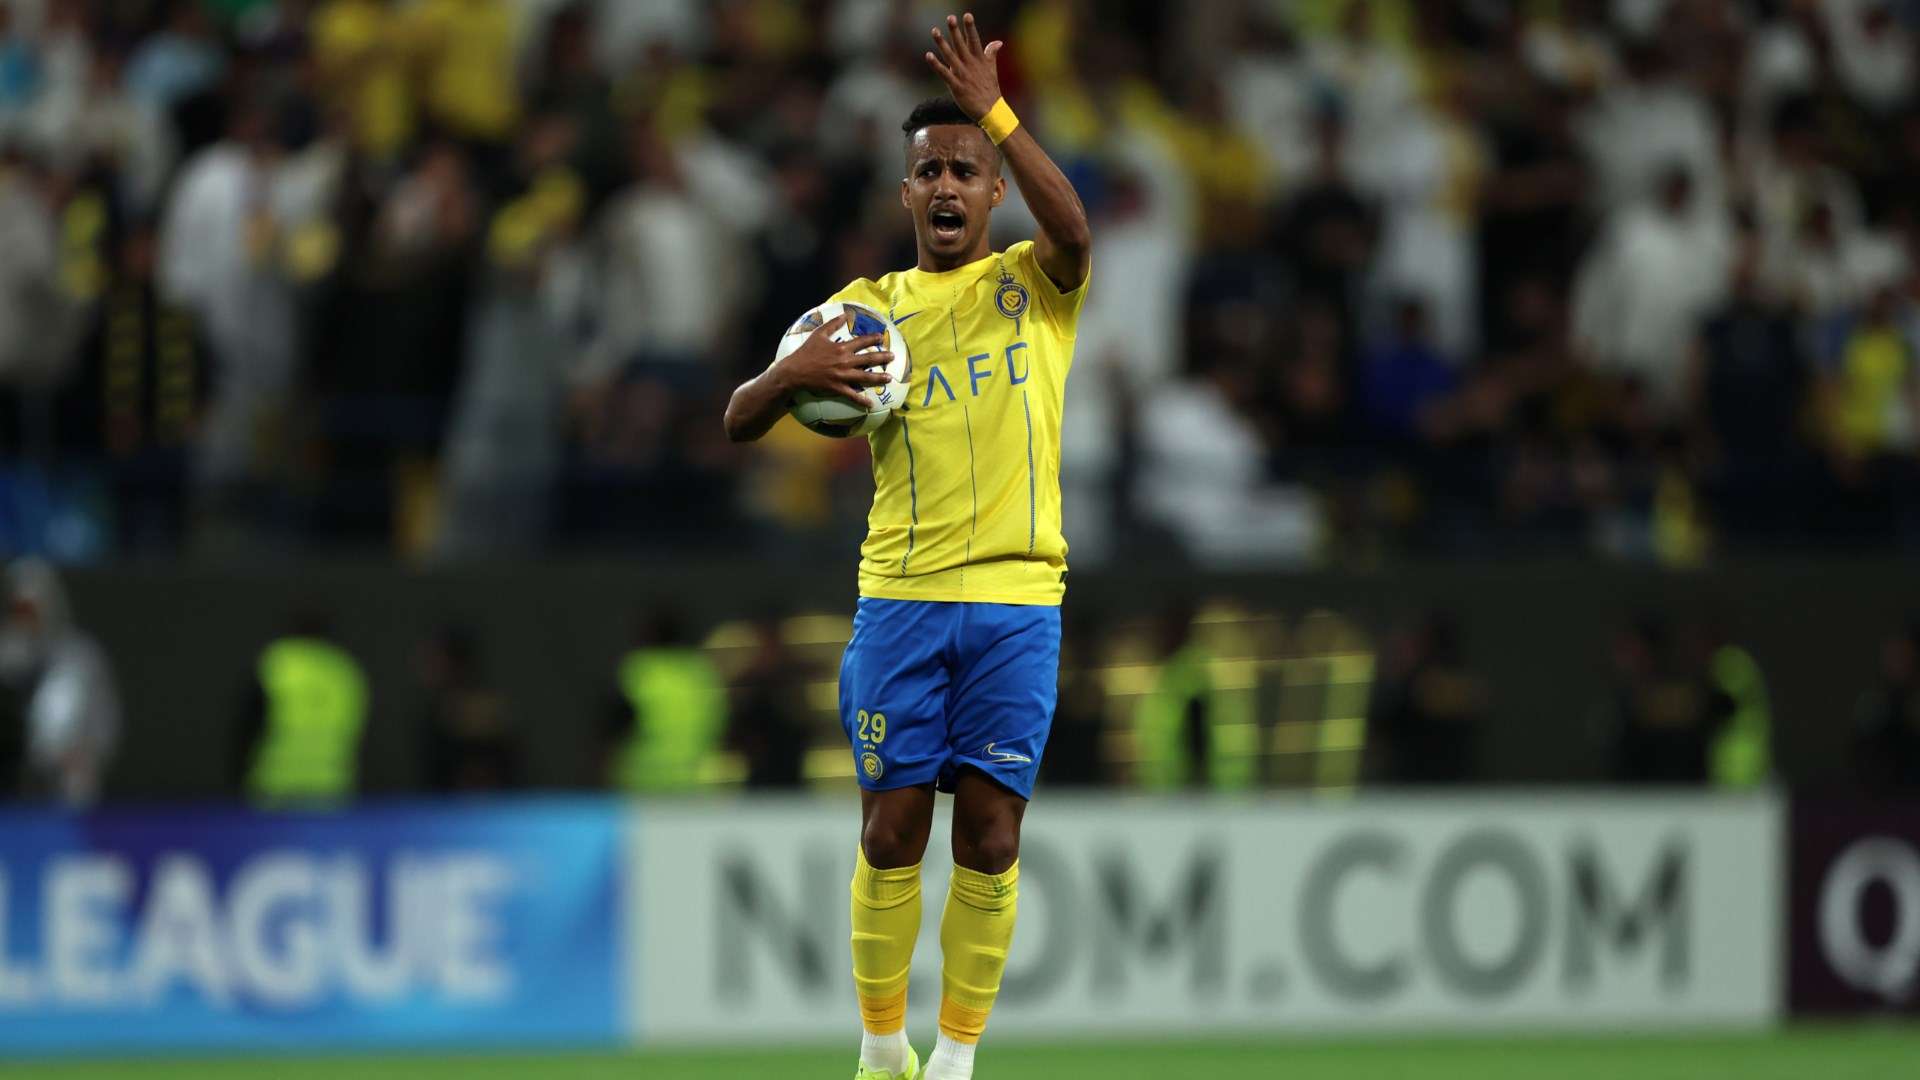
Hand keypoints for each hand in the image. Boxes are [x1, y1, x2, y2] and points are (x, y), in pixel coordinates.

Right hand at [773, 314, 893, 408]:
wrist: (795, 371)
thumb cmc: (806, 352)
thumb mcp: (818, 334)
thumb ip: (833, 324)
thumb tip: (845, 315)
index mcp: (841, 347)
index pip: (861, 341)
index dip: (872, 338)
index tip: (881, 337)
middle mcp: (844, 361)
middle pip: (868, 359)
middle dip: (882, 357)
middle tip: (893, 357)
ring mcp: (842, 375)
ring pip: (864, 377)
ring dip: (878, 378)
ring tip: (889, 378)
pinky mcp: (837, 387)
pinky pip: (852, 395)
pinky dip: (861, 400)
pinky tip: (870, 403)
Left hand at [925, 12, 1003, 120]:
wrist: (991, 110)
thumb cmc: (990, 89)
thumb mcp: (992, 69)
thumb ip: (991, 53)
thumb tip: (998, 42)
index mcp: (980, 60)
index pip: (975, 40)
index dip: (970, 28)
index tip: (967, 15)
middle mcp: (971, 65)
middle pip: (961, 45)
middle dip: (955, 31)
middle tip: (950, 18)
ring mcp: (963, 76)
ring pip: (951, 56)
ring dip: (942, 44)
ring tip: (935, 31)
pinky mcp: (957, 87)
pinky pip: (944, 74)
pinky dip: (936, 65)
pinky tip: (928, 55)